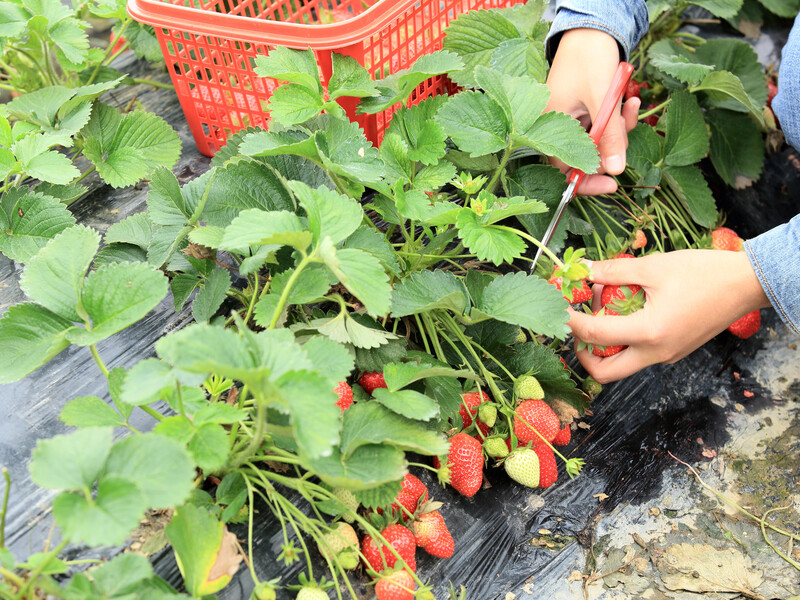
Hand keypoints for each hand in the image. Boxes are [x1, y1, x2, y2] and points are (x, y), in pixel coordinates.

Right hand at [546, 28, 639, 194]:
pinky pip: (605, 124)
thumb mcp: (602, 98)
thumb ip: (610, 135)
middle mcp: (557, 124)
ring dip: (620, 128)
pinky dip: (620, 117)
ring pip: (600, 139)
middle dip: (611, 146)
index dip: (587, 181)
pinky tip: (631, 99)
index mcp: (548, 125)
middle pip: (587, 154)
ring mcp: (573, 117)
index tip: (611, 185)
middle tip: (625, 134)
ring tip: (631, 104)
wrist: (594, 26)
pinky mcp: (587, 109)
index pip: (564, 168)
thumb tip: (616, 170)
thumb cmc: (589, 57)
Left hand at [568, 250, 770, 382]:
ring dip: (604, 342)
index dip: (568, 321)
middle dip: (582, 350)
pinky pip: (638, 353)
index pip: (593, 334)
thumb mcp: (653, 267)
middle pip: (604, 371)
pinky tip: (625, 307)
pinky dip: (623, 336)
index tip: (554, 307)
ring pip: (621, 363)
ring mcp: (666, 356)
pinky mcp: (673, 351)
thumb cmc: (705, 272)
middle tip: (576, 322)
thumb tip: (582, 269)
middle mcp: (656, 353)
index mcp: (649, 333)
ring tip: (604, 305)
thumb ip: (613, 271)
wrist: (748, 284)